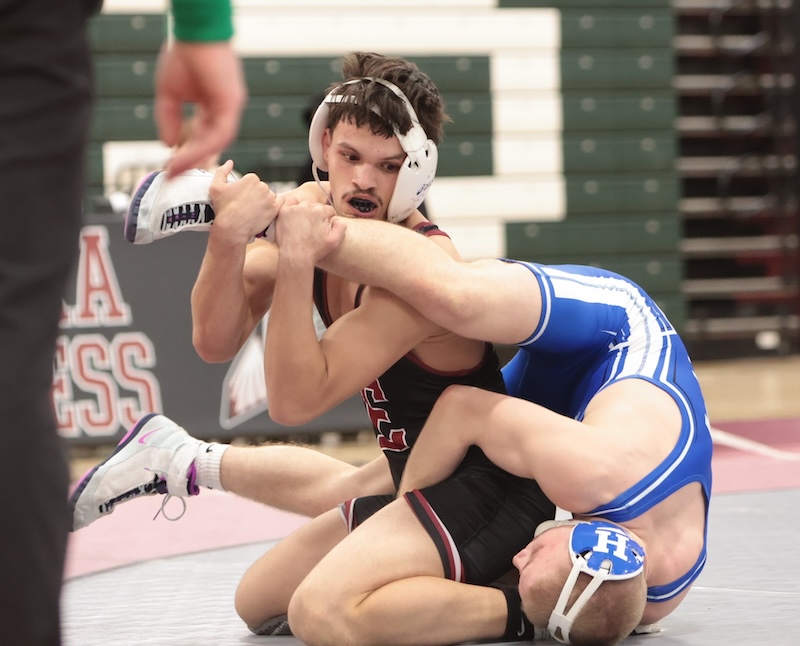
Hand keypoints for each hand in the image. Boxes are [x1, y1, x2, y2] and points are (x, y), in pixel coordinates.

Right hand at [155, 41, 246, 177]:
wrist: (193, 32)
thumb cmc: (184, 54)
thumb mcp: (169, 95)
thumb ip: (169, 120)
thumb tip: (168, 144)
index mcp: (212, 106)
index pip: (202, 136)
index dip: (187, 152)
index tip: (171, 166)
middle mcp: (224, 109)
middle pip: (211, 143)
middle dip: (192, 160)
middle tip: (174, 174)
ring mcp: (230, 108)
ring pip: (215, 142)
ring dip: (195, 157)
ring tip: (176, 168)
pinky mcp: (232, 104)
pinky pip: (219, 133)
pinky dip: (202, 146)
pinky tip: (186, 155)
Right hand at [209, 161, 282, 242]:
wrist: (232, 228)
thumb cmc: (222, 208)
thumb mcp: (215, 187)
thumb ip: (222, 171)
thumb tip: (230, 162)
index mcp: (251, 178)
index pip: (252, 181)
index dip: (246, 190)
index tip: (241, 198)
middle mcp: (263, 186)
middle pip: (261, 188)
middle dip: (255, 195)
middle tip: (246, 206)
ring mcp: (270, 198)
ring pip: (269, 195)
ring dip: (264, 200)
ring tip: (254, 210)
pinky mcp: (275, 209)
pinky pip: (280, 202)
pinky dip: (275, 204)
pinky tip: (266, 210)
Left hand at [276, 201, 345, 262]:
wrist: (295, 256)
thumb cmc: (314, 250)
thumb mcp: (333, 241)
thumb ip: (340, 227)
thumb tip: (338, 219)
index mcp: (320, 211)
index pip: (328, 210)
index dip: (329, 217)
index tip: (326, 224)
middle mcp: (307, 206)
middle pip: (316, 206)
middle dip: (317, 214)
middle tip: (315, 226)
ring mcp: (294, 208)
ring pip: (304, 204)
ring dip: (306, 211)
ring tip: (305, 223)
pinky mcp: (284, 212)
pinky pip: (289, 202)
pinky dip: (292, 205)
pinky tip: (294, 214)